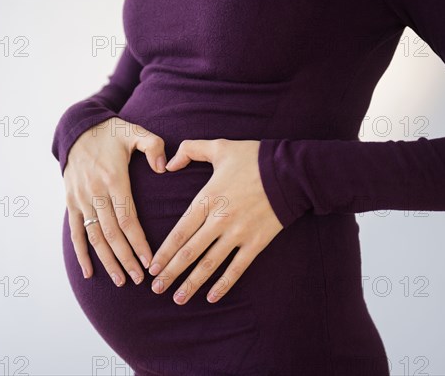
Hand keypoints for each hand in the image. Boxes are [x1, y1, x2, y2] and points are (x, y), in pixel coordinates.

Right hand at [64, 117, 166, 286]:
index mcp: (114, 179)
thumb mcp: (135, 131)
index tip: (150, 261)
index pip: (128, 219)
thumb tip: (164, 167)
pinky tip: (89, 272)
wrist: (77, 129)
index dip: (138, 242)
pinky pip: (75, 232)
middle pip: (112, 234)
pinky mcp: (71, 202)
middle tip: (140, 279)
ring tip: (120, 280)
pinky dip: (81, 253)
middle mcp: (95, 192)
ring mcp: (81, 199)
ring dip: (107, 261)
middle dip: (126, 259)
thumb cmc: (112, 132)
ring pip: (94, 237)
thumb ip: (153, 146)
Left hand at [147, 139, 284, 304]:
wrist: (292, 171)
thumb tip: (168, 165)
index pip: (179, 231)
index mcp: (207, 199)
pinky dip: (224, 284)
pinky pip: (237, 268)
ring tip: (177, 299)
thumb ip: (190, 150)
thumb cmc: (253, 158)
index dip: (164, 252)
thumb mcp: (219, 146)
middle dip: (171, 272)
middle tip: (156, 288)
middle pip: (190, 252)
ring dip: (192, 283)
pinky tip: (211, 297)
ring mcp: (238, 233)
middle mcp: (219, 220)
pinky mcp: (256, 242)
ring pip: (210, 264)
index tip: (152, 267)